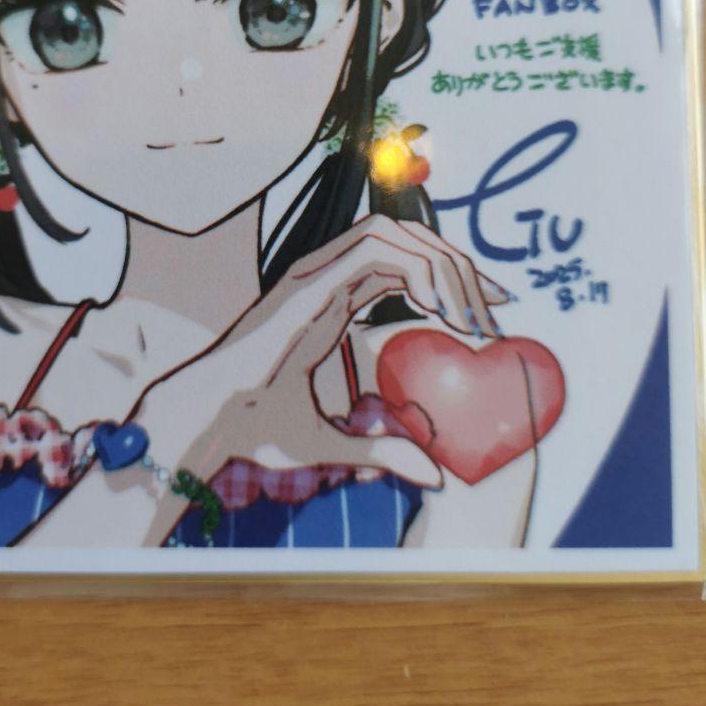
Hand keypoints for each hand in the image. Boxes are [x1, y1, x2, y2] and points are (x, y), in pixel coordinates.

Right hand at [138, 215, 508, 492]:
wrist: (208, 421)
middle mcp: (324, 275)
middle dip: (458, 265)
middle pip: (406, 237)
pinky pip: (375, 250)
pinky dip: (416, 269)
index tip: (487, 311)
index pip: (401, 261)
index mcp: (329, 298)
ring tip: (469, 316)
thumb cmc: (254, 427)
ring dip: (442, 263)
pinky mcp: (310, 280)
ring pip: (395, 231)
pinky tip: (439, 311)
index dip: (449, 277)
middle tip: (496, 308)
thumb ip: (381, 451)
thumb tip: (432, 474)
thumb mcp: (333, 443)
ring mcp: (315, 273)